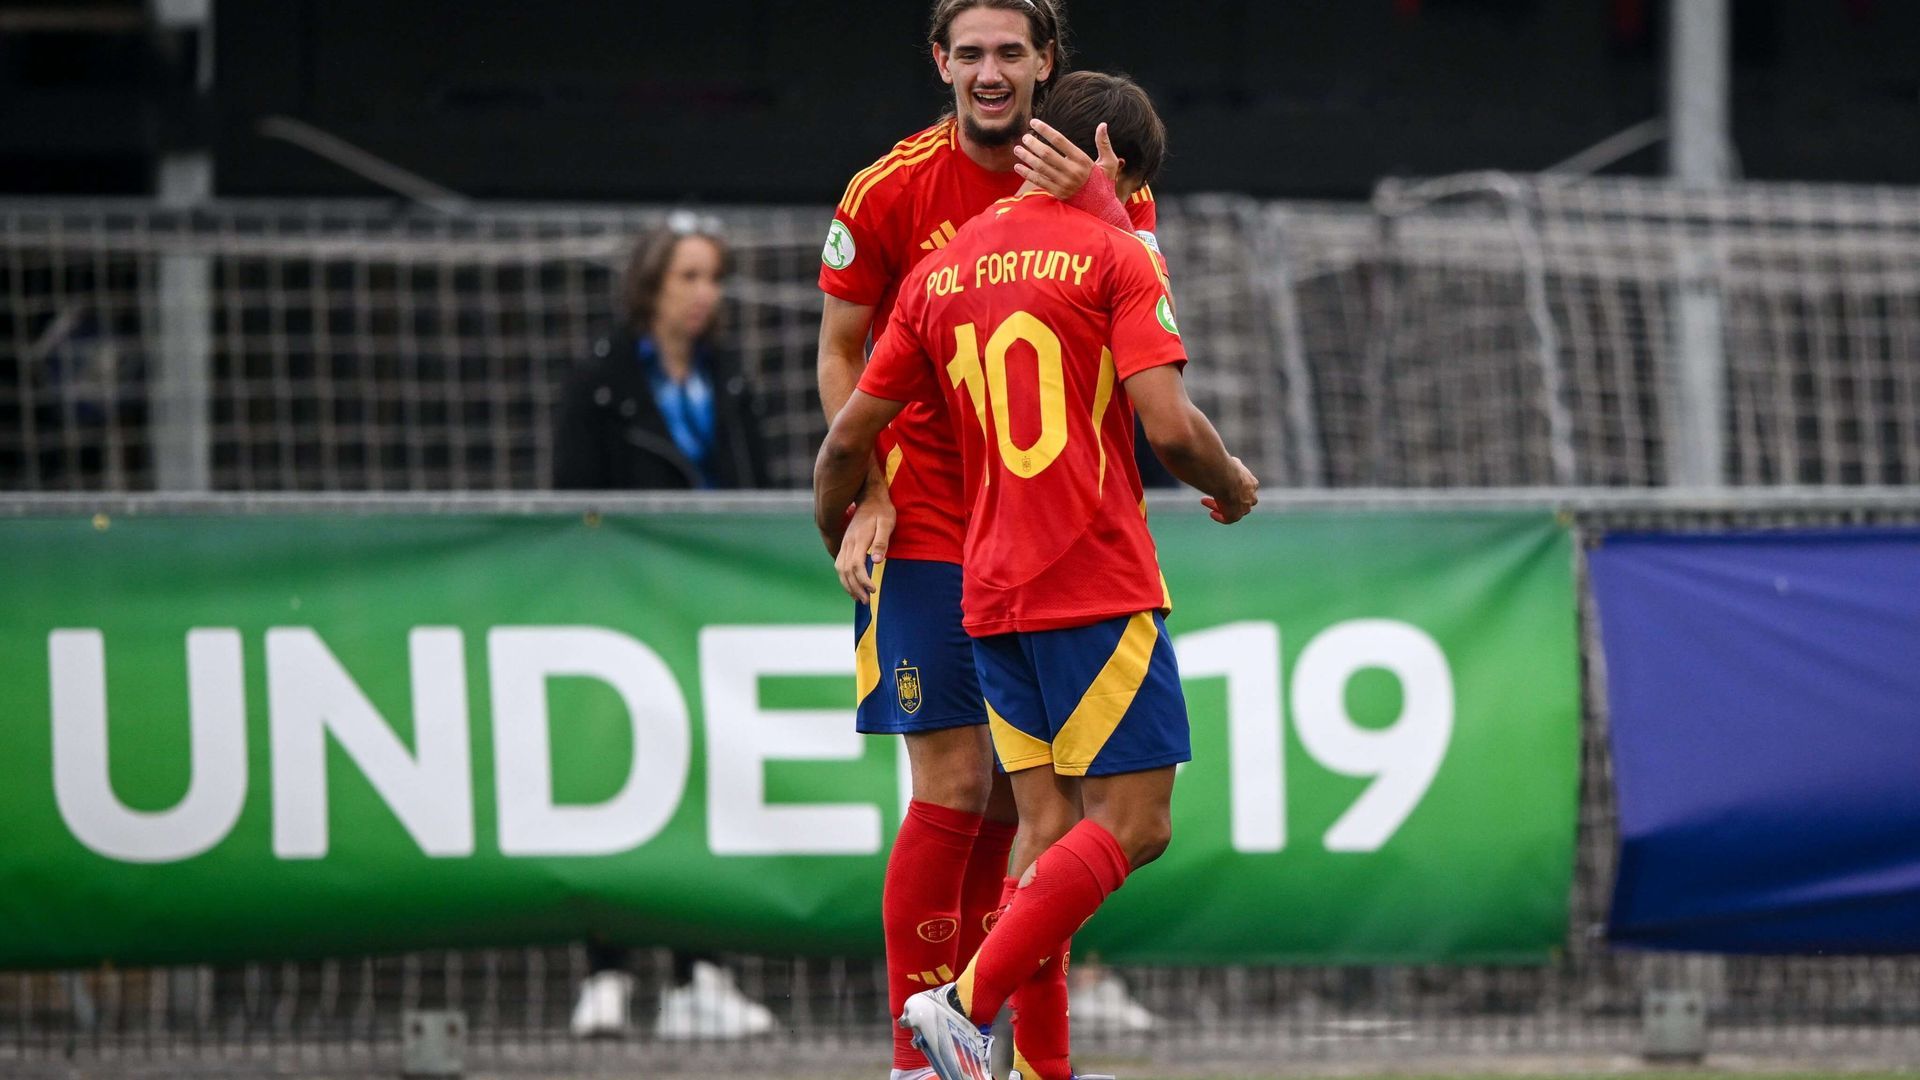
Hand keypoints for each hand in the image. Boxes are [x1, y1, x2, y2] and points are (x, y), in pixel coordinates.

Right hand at [835, 487, 895, 602]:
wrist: (870, 497)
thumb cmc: (882, 511)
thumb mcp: (887, 523)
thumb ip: (881, 542)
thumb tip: (876, 561)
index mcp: (858, 540)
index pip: (856, 566)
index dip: (863, 581)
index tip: (874, 590)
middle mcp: (848, 543)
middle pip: (846, 571)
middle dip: (855, 588)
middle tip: (867, 601)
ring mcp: (845, 543)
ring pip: (840, 569)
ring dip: (848, 586)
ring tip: (859, 598)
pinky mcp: (845, 544)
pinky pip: (840, 564)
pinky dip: (844, 578)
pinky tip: (852, 585)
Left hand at [1015, 119, 1117, 195]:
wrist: (1100, 207)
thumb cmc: (1103, 182)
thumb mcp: (1109, 162)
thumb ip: (1104, 143)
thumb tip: (1102, 124)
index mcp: (1082, 160)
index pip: (1060, 141)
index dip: (1045, 130)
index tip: (1034, 122)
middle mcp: (1071, 171)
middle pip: (1047, 154)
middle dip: (1033, 144)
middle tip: (1025, 137)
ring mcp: (1063, 183)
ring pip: (1040, 168)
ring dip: (1027, 158)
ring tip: (1017, 149)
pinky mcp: (1057, 193)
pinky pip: (1038, 182)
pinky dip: (1027, 174)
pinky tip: (1018, 166)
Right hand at [1202, 457, 1259, 523]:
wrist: (1223, 476)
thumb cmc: (1223, 465)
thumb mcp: (1230, 461)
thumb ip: (1229, 462)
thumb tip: (1221, 452)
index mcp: (1251, 483)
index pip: (1246, 488)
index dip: (1234, 487)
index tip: (1222, 485)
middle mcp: (1251, 496)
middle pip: (1242, 501)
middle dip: (1229, 499)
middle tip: (1215, 495)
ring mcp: (1244, 507)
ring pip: (1234, 510)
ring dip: (1221, 506)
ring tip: (1205, 500)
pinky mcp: (1235, 515)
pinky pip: (1228, 519)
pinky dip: (1220, 516)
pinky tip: (1211, 513)